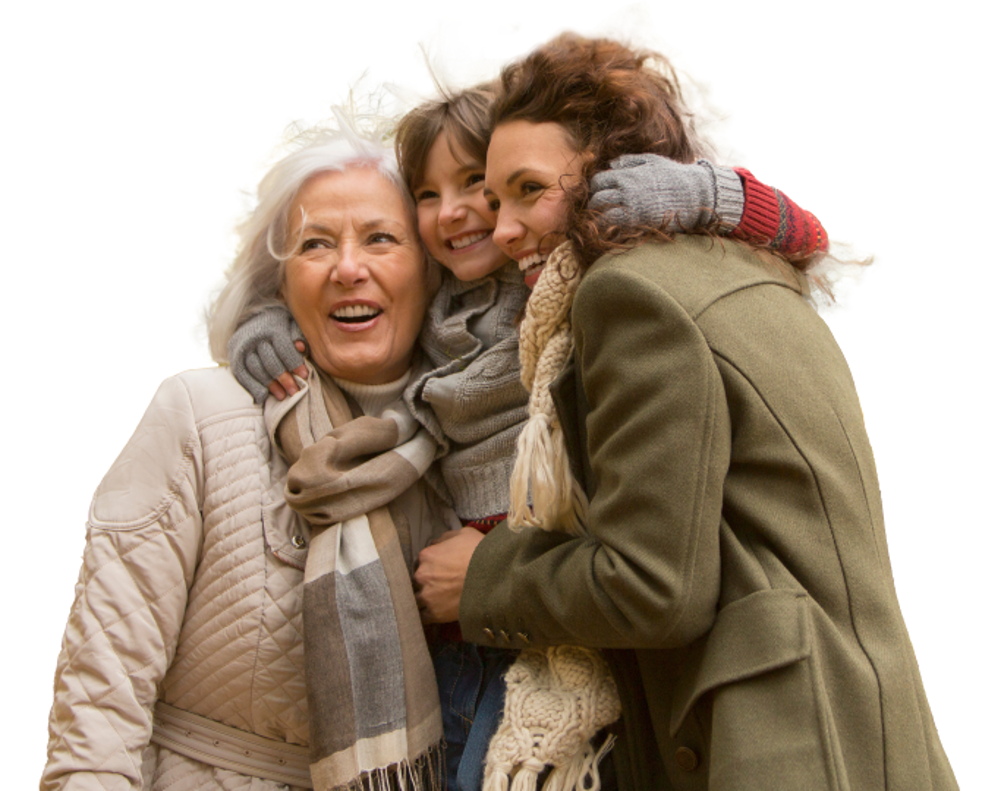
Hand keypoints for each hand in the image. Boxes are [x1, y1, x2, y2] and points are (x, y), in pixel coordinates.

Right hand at [227, 306, 307, 402]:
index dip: (294, 363)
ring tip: (282, 396)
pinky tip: (263, 397)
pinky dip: (252, 387)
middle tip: (295, 392)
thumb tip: (301, 348)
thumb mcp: (291, 326)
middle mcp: (255, 337)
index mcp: (272, 327)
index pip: (284, 348)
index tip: (305, 376)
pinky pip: (241, 375)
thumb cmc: (280, 327)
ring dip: (270, 385)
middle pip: (270, 361)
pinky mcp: (233, 357)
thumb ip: (298, 336)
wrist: (254, 320)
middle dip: (284, 378)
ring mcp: (242, 347)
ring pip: (256, 369)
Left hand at [413, 527, 483, 623]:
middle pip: (418, 581)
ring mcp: (427, 596)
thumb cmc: (480, 552)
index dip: (431, 566)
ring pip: (417, 599)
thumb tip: (437, 545)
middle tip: (442, 585)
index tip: (440, 570)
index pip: (421, 562)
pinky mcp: (435, 614)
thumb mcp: (463, 534)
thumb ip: (444, 539)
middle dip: (428, 582)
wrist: (495, 576)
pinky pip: (424, 617)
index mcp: (426, 556)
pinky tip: (437, 613)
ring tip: (439, 601)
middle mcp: (422, 576)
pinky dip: (428, 615)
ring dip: (426, 599)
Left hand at [589, 153, 715, 230]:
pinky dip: (609, 228)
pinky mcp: (638, 220)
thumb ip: (631, 161)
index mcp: (628, 174)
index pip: (599, 180)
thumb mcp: (653, 161)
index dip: (596, 188)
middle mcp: (626, 189)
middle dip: (594, 205)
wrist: (694, 193)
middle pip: (598, 198)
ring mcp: (632, 205)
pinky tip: (610, 231)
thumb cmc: (675, 176)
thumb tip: (612, 163)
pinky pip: (615, 225)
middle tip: (598, 211)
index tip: (599, 194)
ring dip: (598, 218)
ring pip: (603, 213)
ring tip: (600, 223)